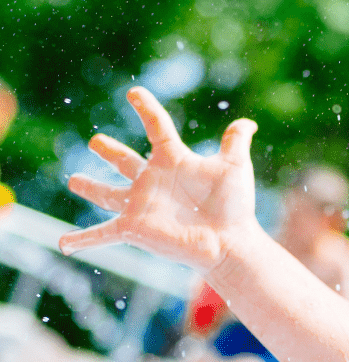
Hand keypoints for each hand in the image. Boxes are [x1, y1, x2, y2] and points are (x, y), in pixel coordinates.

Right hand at [58, 87, 260, 271]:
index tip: (135, 93)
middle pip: (126, 161)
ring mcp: (141, 204)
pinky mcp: (134, 227)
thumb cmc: (234, 207)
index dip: (147, 109)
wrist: (231, 241)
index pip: (157, 128)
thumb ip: (235, 142)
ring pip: (108, 194)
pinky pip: (102, 233)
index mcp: (174, 161)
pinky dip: (82, 239)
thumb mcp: (235, 168)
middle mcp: (153, 181)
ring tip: (74, 181)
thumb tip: (248, 123)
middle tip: (97, 142)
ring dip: (91, 188)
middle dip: (110, 151)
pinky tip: (63, 245)